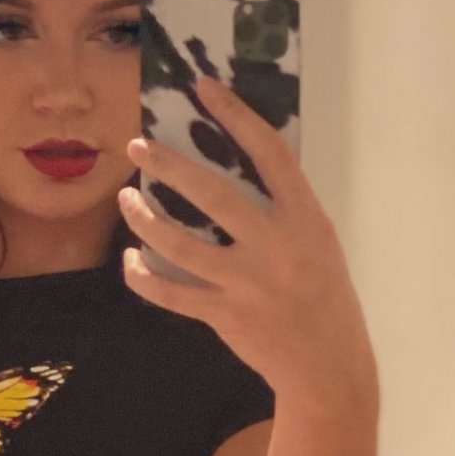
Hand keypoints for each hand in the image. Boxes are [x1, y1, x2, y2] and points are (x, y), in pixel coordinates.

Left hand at [116, 77, 376, 406]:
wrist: (328, 366)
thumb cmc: (324, 296)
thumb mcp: (318, 243)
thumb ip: (284, 210)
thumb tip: (236, 168)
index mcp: (305, 220)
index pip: (270, 155)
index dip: (237, 117)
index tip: (204, 89)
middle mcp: (276, 247)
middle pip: (212, 195)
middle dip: (168, 166)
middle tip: (137, 147)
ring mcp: (247, 283)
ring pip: (180, 245)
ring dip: (144, 220)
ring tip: (126, 200)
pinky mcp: (225, 315)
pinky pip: (171, 293)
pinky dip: (144, 277)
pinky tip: (131, 262)